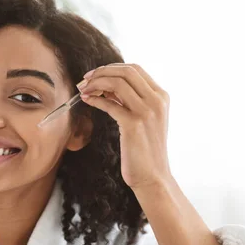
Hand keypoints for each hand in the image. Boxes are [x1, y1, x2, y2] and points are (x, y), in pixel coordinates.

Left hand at [77, 63, 172, 189]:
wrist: (153, 176)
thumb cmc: (144, 150)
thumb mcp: (144, 120)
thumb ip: (131, 101)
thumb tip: (108, 86)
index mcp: (161, 96)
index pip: (135, 69)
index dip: (111, 68)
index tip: (94, 74)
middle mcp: (157, 101)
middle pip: (125, 72)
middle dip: (101, 72)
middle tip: (84, 80)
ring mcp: (147, 112)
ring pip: (117, 83)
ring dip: (96, 83)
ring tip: (83, 89)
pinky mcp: (133, 124)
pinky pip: (109, 104)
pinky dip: (95, 99)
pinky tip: (86, 100)